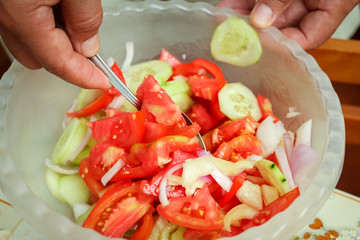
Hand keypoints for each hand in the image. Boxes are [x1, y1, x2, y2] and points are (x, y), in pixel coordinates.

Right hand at [0, 0, 110, 88]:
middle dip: (71, 60)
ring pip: (32, 43)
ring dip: (58, 41)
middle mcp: (5, 15)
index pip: (58, 62)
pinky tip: (62, 9)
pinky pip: (26, 25)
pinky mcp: (5, 2)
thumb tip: (89, 46)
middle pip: (41, 59)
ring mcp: (1, 9)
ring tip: (78, 20)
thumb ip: (85, 18)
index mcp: (22, 14)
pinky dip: (47, 25)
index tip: (104, 82)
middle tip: (96, 52)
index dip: (85, 77)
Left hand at [216, 0, 359, 49]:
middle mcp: (313, 3)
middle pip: (283, 26)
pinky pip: (260, 0)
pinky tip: (228, 7)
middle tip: (232, 32)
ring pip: (267, 13)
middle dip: (255, 30)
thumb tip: (262, 18)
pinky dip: (244, 3)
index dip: (281, 44)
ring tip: (224, 19)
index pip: (307, 37)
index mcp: (333, 4)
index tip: (257, 43)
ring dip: (244, 17)